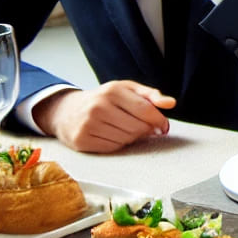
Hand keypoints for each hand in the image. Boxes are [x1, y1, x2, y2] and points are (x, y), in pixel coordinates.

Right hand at [33, 82, 174, 153]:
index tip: (164, 127)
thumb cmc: (103, 99)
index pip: (145, 110)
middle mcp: (99, 106)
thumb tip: (171, 103)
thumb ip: (149, 95)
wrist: (66, 111)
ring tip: (125, 129)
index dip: (159, 120)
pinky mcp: (82, 140)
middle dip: (145, 130)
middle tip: (144, 129)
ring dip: (132, 138)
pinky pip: (113, 148)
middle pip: (137, 128)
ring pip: (126, 140)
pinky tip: (113, 136)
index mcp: (112, 91)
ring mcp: (89, 124)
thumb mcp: (125, 90)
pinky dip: (118, 144)